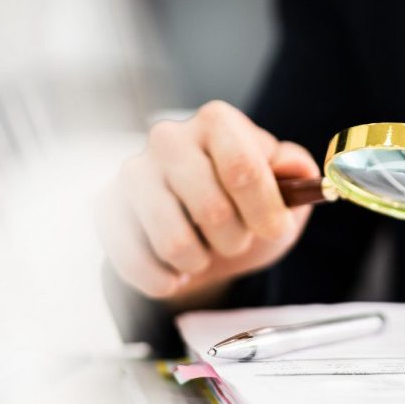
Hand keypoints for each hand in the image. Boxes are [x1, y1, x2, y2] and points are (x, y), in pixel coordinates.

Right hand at [97, 100, 317, 307]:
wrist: (205, 238)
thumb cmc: (248, 207)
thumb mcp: (286, 191)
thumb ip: (296, 174)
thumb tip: (298, 169)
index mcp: (217, 122)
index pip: (243, 169)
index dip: (265, 210)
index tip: (275, 229)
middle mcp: (169, 138)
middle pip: (211, 210)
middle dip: (235, 239)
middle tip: (236, 239)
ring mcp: (133, 172)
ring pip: (175, 242)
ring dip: (200, 262)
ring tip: (204, 252)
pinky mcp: (106, 208)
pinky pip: (137, 262)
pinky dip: (165, 280)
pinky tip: (175, 271)